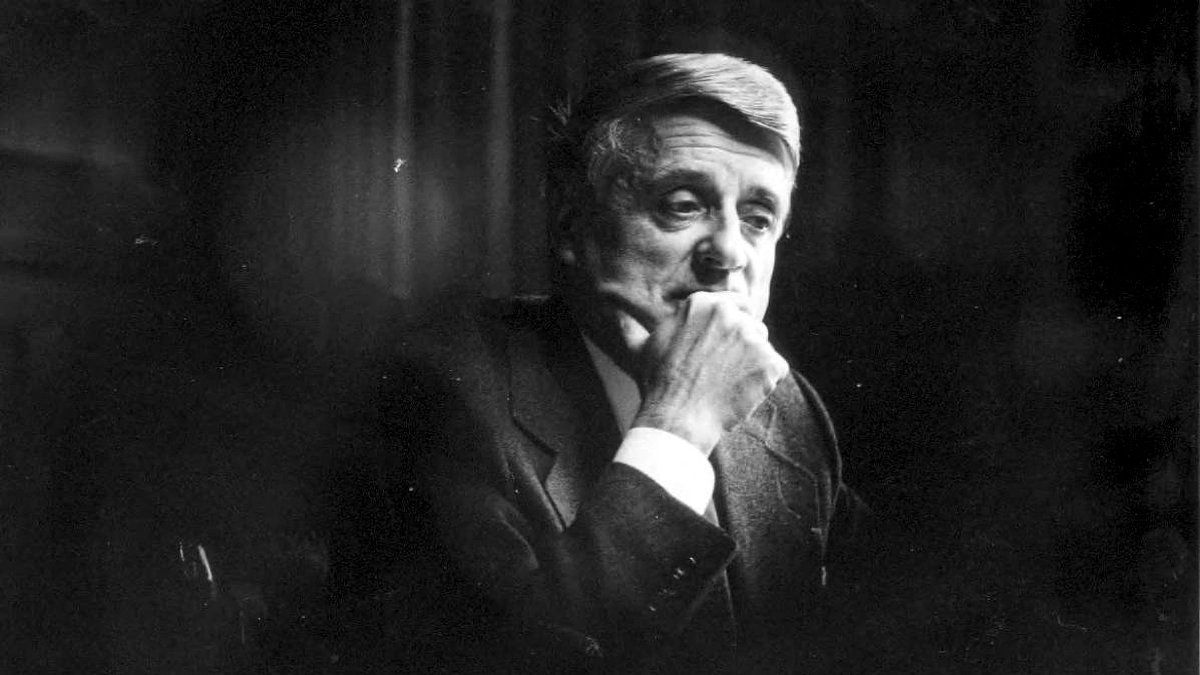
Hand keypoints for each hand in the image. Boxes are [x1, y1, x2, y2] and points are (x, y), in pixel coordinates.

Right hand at [624, 291, 788, 454]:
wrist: (677, 418)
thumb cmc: (658, 384)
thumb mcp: (641, 349)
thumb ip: (633, 327)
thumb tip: (616, 317)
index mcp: (702, 303)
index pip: (732, 305)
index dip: (727, 328)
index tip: (718, 349)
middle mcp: (730, 314)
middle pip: (750, 325)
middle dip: (740, 346)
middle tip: (720, 372)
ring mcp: (752, 337)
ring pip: (763, 346)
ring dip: (752, 363)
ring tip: (727, 384)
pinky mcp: (769, 362)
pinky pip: (776, 369)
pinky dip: (765, 382)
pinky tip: (741, 394)